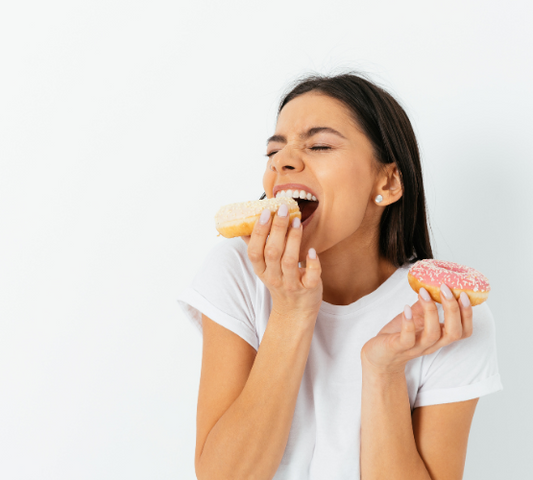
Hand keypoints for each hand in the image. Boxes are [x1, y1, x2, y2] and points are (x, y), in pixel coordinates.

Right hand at [241, 204, 322, 319]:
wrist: (295, 312)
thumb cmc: (280, 282)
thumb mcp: (264, 268)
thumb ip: (256, 248)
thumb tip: (243, 227)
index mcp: (261, 270)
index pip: (254, 251)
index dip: (259, 231)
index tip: (265, 212)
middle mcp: (274, 277)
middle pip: (272, 252)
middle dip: (276, 229)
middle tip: (283, 209)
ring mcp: (291, 284)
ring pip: (289, 261)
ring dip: (293, 239)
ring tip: (297, 221)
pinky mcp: (308, 288)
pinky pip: (310, 276)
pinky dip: (311, 263)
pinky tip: (312, 250)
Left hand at [360, 284, 472, 374]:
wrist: (379, 356)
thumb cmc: (398, 335)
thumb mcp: (415, 318)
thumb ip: (425, 305)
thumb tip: (432, 283)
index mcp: (439, 337)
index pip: (463, 332)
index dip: (468, 315)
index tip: (464, 294)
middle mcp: (431, 344)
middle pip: (453, 333)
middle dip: (453, 310)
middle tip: (446, 288)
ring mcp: (416, 347)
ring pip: (432, 334)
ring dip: (430, 311)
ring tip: (424, 292)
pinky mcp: (398, 348)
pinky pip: (407, 338)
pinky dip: (408, 323)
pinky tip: (406, 308)